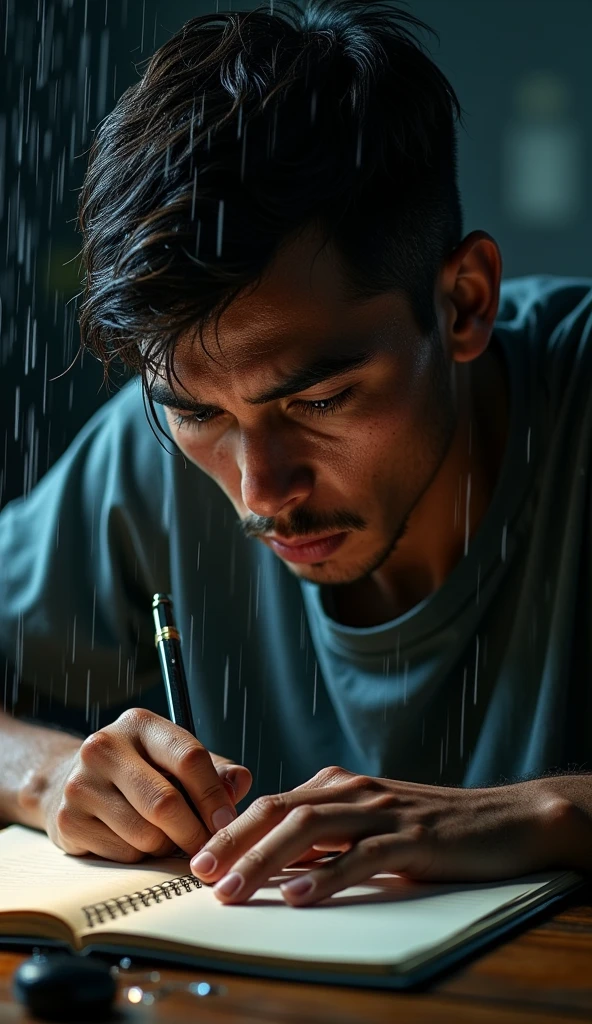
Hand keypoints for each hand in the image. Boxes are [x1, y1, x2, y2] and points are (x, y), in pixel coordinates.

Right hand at [40, 708, 251, 861]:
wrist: (73, 784)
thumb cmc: (140, 772)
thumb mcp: (177, 760)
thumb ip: (215, 771)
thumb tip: (241, 783)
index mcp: (139, 724)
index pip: (188, 757)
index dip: (214, 796)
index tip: (228, 822)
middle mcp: (104, 747)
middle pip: (165, 803)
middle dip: (194, 832)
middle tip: (208, 847)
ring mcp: (81, 783)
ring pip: (145, 834)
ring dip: (167, 846)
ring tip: (168, 837)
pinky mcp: (68, 820)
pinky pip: (123, 854)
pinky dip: (140, 857)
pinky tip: (136, 841)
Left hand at [190, 766, 566, 905]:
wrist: (502, 820)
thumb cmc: (431, 827)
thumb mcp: (369, 824)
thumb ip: (326, 835)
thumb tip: (276, 860)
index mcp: (338, 786)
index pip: (271, 803)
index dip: (231, 830)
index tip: (200, 859)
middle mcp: (354, 791)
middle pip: (279, 811)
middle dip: (234, 843)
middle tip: (200, 874)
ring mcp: (382, 811)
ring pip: (310, 830)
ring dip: (265, 861)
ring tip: (234, 890)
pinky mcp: (412, 838)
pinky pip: (362, 856)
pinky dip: (328, 875)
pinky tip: (302, 896)